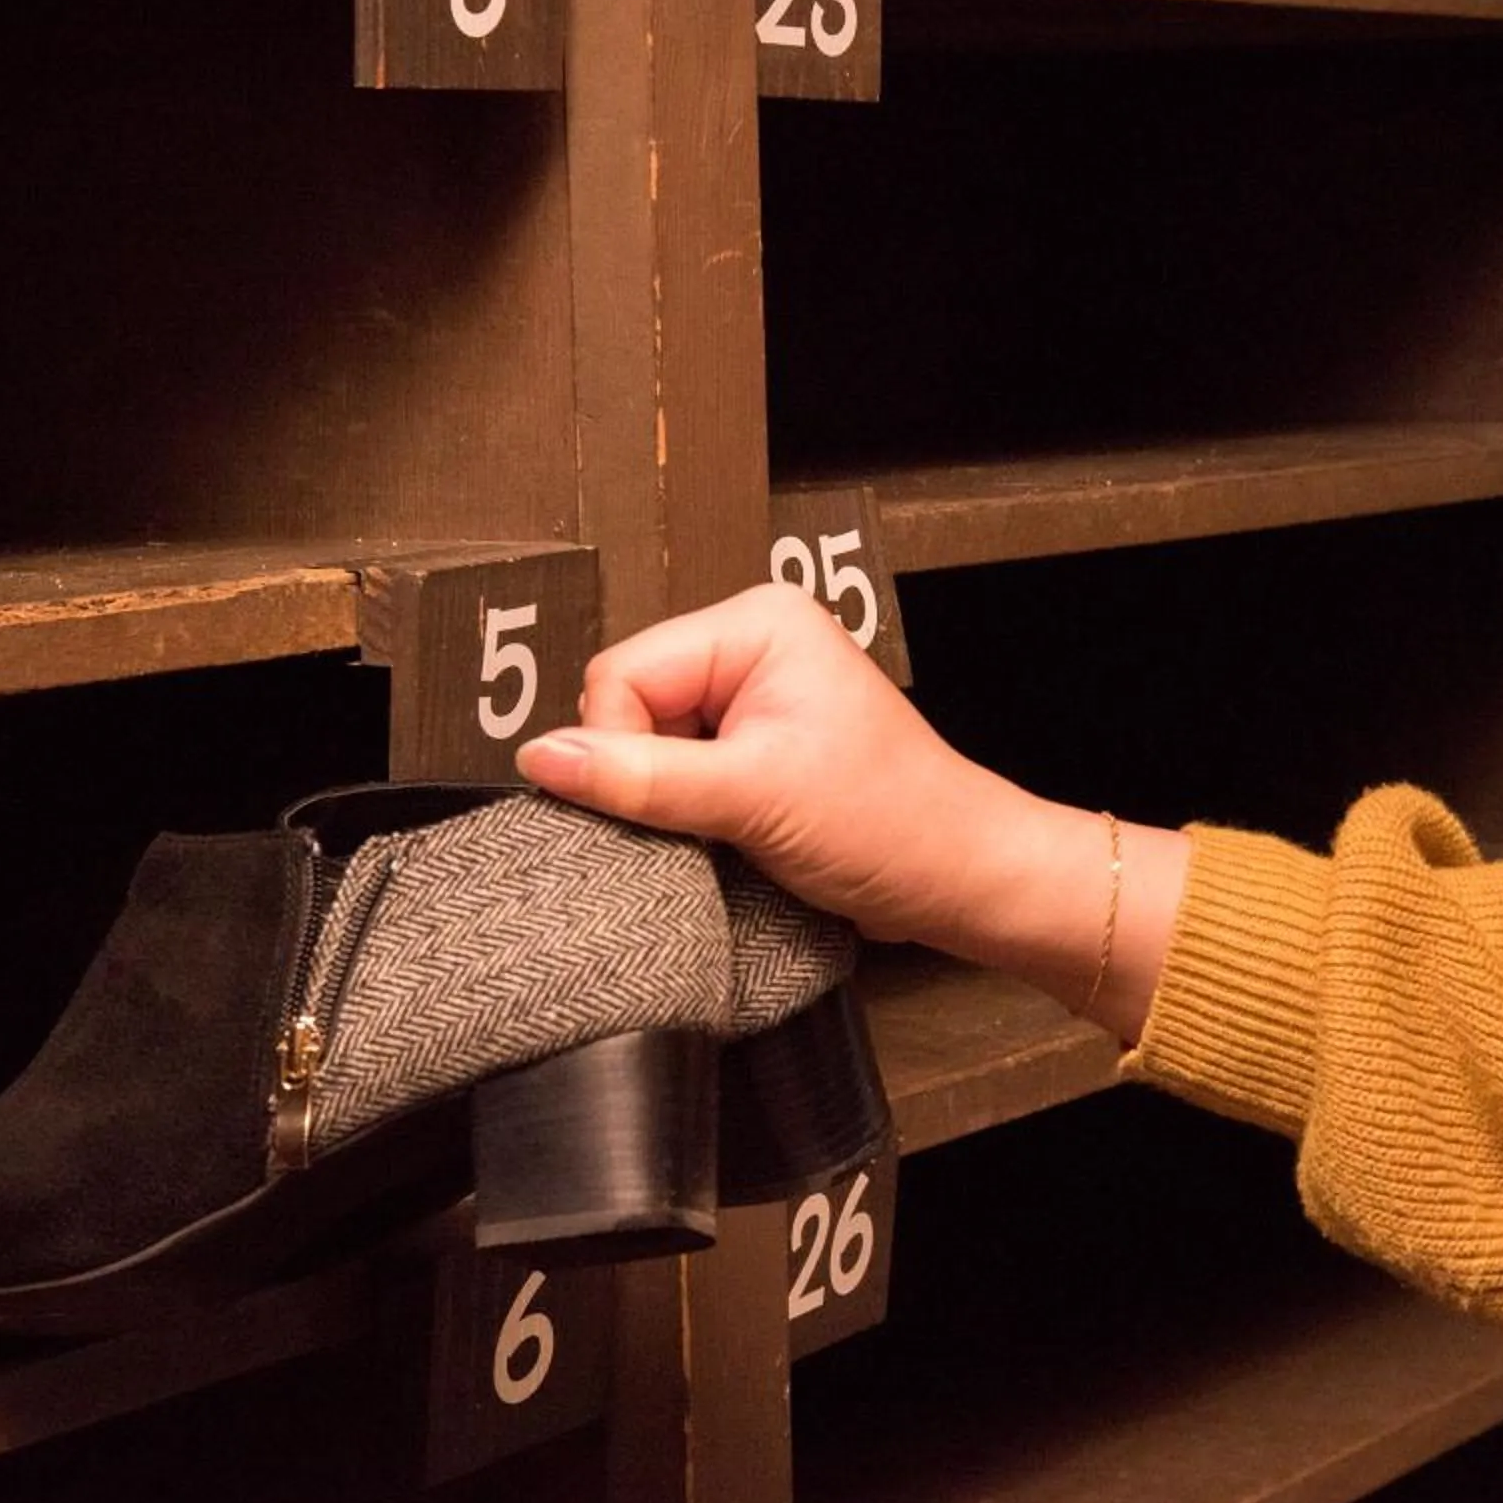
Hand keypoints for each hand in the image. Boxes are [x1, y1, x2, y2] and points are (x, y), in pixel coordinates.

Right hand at [516, 585, 1064, 949]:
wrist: (960, 879)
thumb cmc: (891, 823)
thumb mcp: (753, 798)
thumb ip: (641, 778)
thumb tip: (542, 758)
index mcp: (755, 624)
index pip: (622, 675)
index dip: (620, 749)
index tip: (662, 808)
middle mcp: (750, 644)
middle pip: (628, 707)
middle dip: (647, 775)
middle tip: (710, 821)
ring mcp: (753, 695)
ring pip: (647, 746)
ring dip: (669, 800)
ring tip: (731, 831)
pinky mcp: (754, 745)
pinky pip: (677, 771)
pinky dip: (687, 813)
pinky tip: (729, 836)